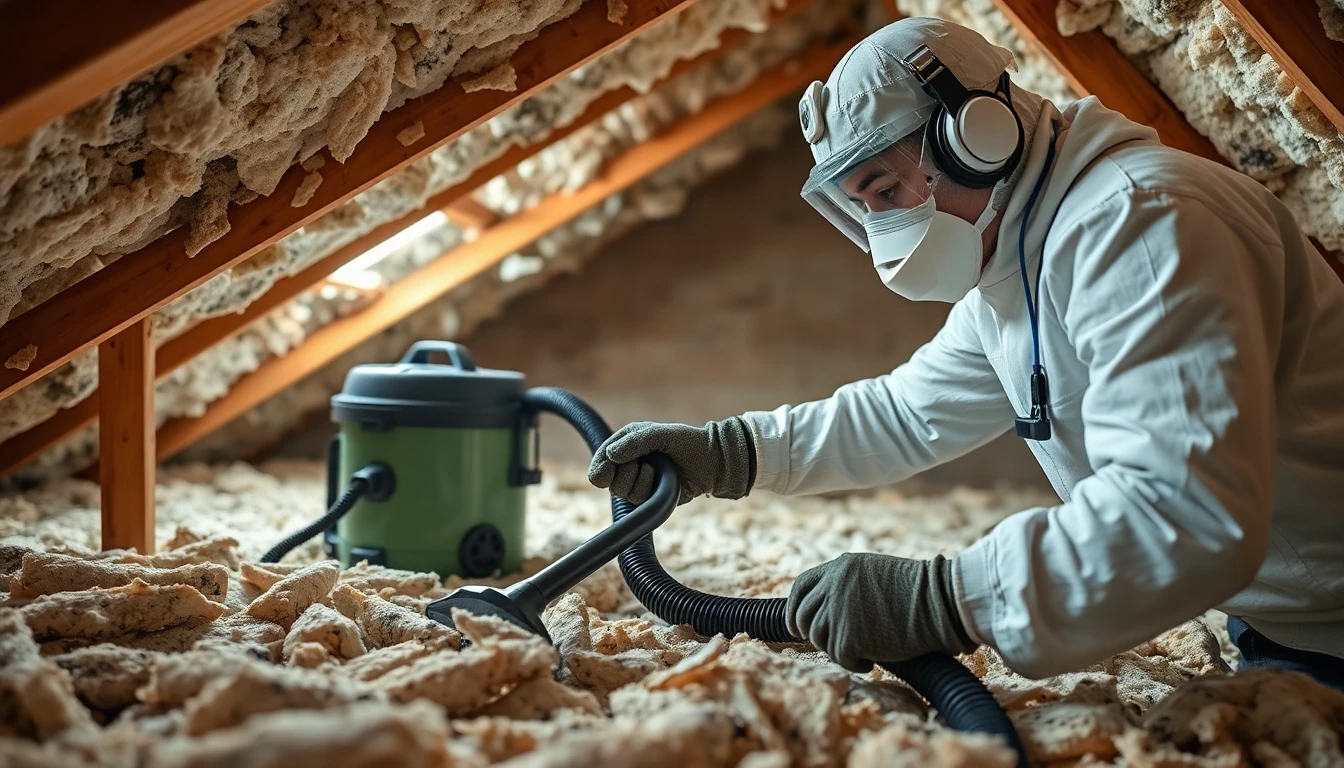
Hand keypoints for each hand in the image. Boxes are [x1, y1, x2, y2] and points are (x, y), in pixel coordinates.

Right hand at [588, 418, 755, 504]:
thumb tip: (611, 455)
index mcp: (625, 446)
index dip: (601, 467)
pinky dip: (648, 490)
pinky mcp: (650, 499)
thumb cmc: (687, 442)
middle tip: (644, 462)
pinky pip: (638, 502)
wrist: (712, 462)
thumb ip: (634, 441)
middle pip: (608, 481)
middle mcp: (629, 466)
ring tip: (656, 469)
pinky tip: (661, 481)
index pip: (600, 463)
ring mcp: (639, 484)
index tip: (611, 465)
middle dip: (626, 471)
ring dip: (639, 480)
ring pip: (622, 493)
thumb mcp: (660, 434)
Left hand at [786, 552, 974, 670]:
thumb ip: (846, 585)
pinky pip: (839, 658)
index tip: (796, 625)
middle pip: (805, 615)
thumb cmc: (916, 593)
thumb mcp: (873, 574)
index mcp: (840, 566)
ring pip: (819, 638)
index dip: (795, 608)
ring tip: (861, 650)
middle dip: (812, 633)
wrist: (940, 603)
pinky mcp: (848, 636)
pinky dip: (854, 664)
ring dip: (836, 649)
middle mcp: (834, 585)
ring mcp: (839, 610)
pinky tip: (871, 661)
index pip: (801, 586)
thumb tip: (825, 609)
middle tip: (831, 645)